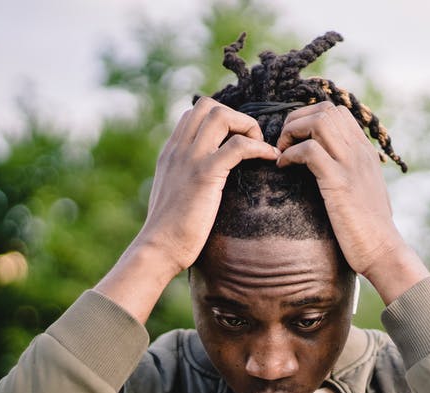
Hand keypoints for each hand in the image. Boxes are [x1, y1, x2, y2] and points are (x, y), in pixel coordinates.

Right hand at [137, 97, 279, 274]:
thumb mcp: (173, 194)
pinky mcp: (204, 175)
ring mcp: (190, 159)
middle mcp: (178, 149)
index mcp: (170, 152)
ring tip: (260, 148)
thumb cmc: (170, 231)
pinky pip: (238, 146)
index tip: (237, 142)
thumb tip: (202, 180)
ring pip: (221, 116)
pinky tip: (270, 159)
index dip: (221, 120)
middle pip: (208, 106)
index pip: (194, 114)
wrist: (158, 249)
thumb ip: (184, 178)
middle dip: (235, 117)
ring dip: (247, 127)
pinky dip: (259, 147)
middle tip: (250, 143)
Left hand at [276, 102, 428, 302]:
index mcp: (365, 151)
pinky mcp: (339, 182)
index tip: (295, 140)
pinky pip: (309, 150)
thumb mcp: (362, 191)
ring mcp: (351, 164)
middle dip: (296, 120)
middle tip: (284, 144)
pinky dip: (290, 154)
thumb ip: (349, 173)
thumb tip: (326, 169)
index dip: (308, 118)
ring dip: (292, 132)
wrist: (383, 250)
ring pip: (318, 121)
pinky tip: (283, 168)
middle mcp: (359, 151)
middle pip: (325, 110)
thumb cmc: (368, 228)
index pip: (337, 112)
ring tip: (283, 153)